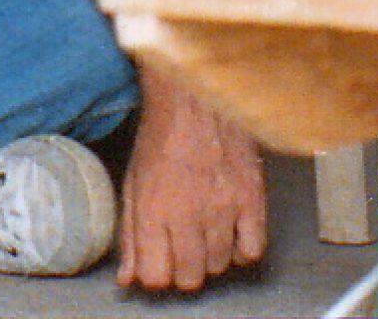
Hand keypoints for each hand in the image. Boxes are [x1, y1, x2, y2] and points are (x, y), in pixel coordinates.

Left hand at [117, 71, 265, 291]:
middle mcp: (187, 213)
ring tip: (201, 229)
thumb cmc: (161, 138)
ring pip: (220, 267)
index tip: (156, 263)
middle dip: (181, 270)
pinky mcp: (252, 201)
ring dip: (209, 257)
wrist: (195, 98)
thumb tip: (126, 279)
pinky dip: (240, 250)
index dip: (155, 275)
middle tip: (179, 247)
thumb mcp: (133, 182)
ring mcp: (222, 208)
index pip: (156, 276)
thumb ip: (130, 234)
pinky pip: (251, 252)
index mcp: (151, 207)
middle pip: (190, 278)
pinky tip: (229, 231)